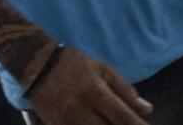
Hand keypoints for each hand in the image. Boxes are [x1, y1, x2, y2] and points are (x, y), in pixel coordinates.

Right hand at [28, 48, 153, 124]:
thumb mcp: (102, 70)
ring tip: (109, 121)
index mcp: (93, 91)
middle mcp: (78, 108)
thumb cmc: (73, 64)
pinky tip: (93, 122)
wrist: (35, 63)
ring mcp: (64, 120)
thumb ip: (124, 90)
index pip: (121, 115)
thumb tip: (147, 110)